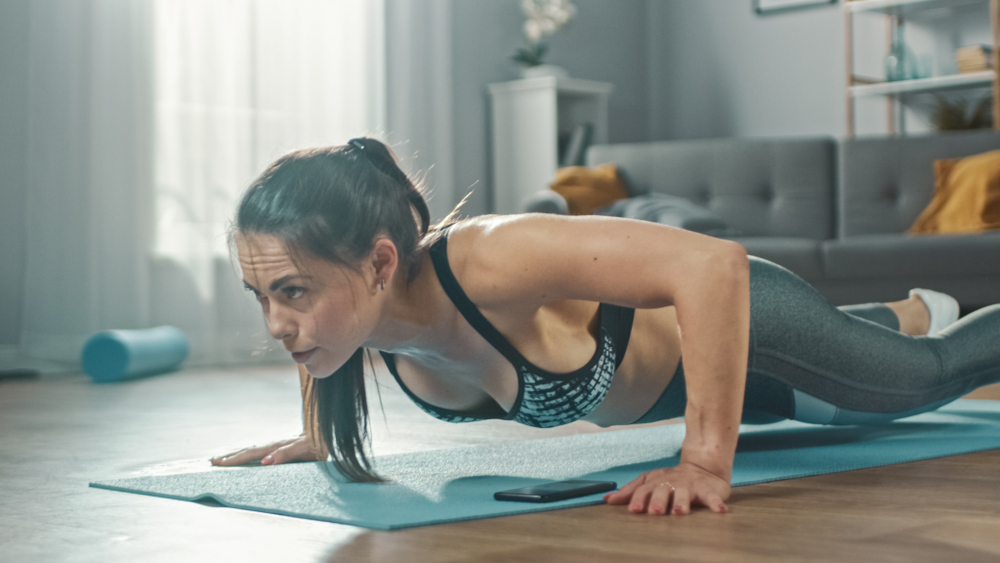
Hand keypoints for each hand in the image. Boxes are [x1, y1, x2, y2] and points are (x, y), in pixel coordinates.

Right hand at [210, 434, 321, 466]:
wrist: (328, 435)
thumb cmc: (318, 444)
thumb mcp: (303, 450)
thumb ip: (285, 454)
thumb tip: (265, 461)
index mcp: (276, 447)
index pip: (251, 454)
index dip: (234, 459)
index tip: (218, 463)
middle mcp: (274, 445)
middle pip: (249, 451)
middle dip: (230, 457)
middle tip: (212, 462)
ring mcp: (278, 446)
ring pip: (253, 451)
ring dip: (237, 455)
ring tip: (222, 459)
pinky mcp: (282, 449)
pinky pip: (261, 453)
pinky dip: (249, 456)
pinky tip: (246, 459)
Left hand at [603, 461, 730, 514]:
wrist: (702, 467)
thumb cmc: (671, 479)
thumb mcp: (649, 482)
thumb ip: (630, 491)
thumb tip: (607, 499)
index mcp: (655, 482)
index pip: (644, 490)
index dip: (639, 499)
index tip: (633, 510)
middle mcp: (671, 482)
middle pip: (663, 490)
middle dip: (659, 501)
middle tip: (656, 511)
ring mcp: (689, 485)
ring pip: (684, 493)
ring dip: (682, 502)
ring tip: (681, 512)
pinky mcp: (707, 488)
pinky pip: (712, 496)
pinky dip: (716, 503)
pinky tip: (720, 511)